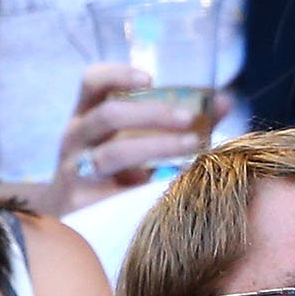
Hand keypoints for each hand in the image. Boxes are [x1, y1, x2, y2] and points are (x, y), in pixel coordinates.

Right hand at [37, 63, 215, 214]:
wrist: (72, 220)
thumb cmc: (114, 173)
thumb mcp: (134, 141)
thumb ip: (177, 121)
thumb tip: (223, 102)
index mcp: (87, 115)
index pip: (92, 82)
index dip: (119, 75)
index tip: (150, 79)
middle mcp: (76, 138)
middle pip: (109, 115)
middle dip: (153, 113)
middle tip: (189, 118)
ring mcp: (74, 170)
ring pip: (113, 153)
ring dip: (158, 147)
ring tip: (192, 147)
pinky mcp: (80, 203)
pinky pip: (116, 193)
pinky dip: (147, 187)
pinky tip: (172, 187)